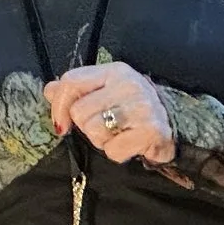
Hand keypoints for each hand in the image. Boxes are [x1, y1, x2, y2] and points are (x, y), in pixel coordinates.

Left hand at [45, 61, 174, 165]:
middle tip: (107, 127)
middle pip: (80, 112)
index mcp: (114, 71)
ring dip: (102, 141)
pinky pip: (113, 150)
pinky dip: (117, 153)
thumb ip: (76, 90)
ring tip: (118, 134)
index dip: (58, 107)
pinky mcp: (150, 131)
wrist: (175, 124)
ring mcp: (141, 107)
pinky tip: (129, 144)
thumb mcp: (105, 91)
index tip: (62, 125)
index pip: (70, 82)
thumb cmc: (133, 109)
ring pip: (94, 131)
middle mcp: (128, 84)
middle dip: (88, 127)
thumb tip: (49, 90)